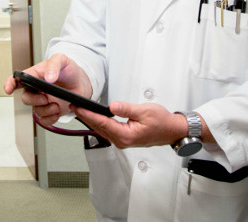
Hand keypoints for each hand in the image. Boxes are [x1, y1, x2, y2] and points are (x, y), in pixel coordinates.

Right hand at [3, 53, 93, 126]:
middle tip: (46, 97)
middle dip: (35, 100)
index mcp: (34, 75)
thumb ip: (54, 64)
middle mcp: (36, 89)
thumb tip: (48, 77)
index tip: (9, 89)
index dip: (9, 84)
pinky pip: (44, 120)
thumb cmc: (69, 70)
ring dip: (46, 110)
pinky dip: (50, 118)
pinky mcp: (50, 111)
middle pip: (25, 98)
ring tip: (57, 104)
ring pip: (35, 111)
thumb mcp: (63, 60)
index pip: (17, 79)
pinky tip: (57, 112)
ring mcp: (42, 101)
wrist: (81, 83)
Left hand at [73, 102, 187, 148]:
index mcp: (126, 135)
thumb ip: (126, 109)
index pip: (103, 123)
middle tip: (75, 106)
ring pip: (102, 130)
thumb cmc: (162, 122)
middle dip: (86, 117)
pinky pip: (108, 131)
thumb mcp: (144, 111)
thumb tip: (112, 106)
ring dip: (92, 120)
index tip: (79, 108)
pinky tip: (95, 117)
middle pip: (100, 128)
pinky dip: (100, 123)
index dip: (89, 115)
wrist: (171, 130)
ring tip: (82, 110)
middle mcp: (122, 141)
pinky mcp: (124, 138)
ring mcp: (122, 141)